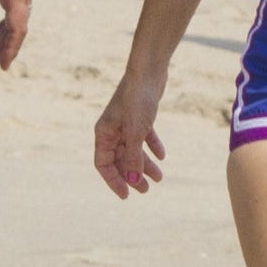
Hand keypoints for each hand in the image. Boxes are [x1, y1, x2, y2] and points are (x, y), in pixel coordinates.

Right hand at [92, 69, 168, 197]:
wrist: (150, 71)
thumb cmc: (138, 99)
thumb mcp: (135, 132)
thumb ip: (133, 157)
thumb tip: (133, 180)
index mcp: (103, 133)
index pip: (103, 164)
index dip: (114, 180)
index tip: (127, 195)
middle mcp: (112, 129)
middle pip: (119, 159)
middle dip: (132, 175)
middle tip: (147, 189)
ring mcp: (125, 123)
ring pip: (133, 150)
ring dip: (145, 164)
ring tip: (159, 178)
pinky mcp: (140, 116)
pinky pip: (144, 137)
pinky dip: (152, 146)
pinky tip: (162, 156)